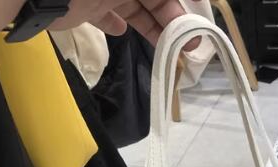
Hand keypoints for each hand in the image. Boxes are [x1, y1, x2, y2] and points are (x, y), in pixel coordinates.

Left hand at [50, 0, 199, 47]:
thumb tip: (181, 7)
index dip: (179, 10)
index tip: (194, 32)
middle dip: (170, 20)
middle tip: (186, 47)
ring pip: (133, 7)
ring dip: (150, 26)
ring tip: (165, 48)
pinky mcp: (83, 7)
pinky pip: (104, 14)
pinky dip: (114, 23)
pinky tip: (122, 32)